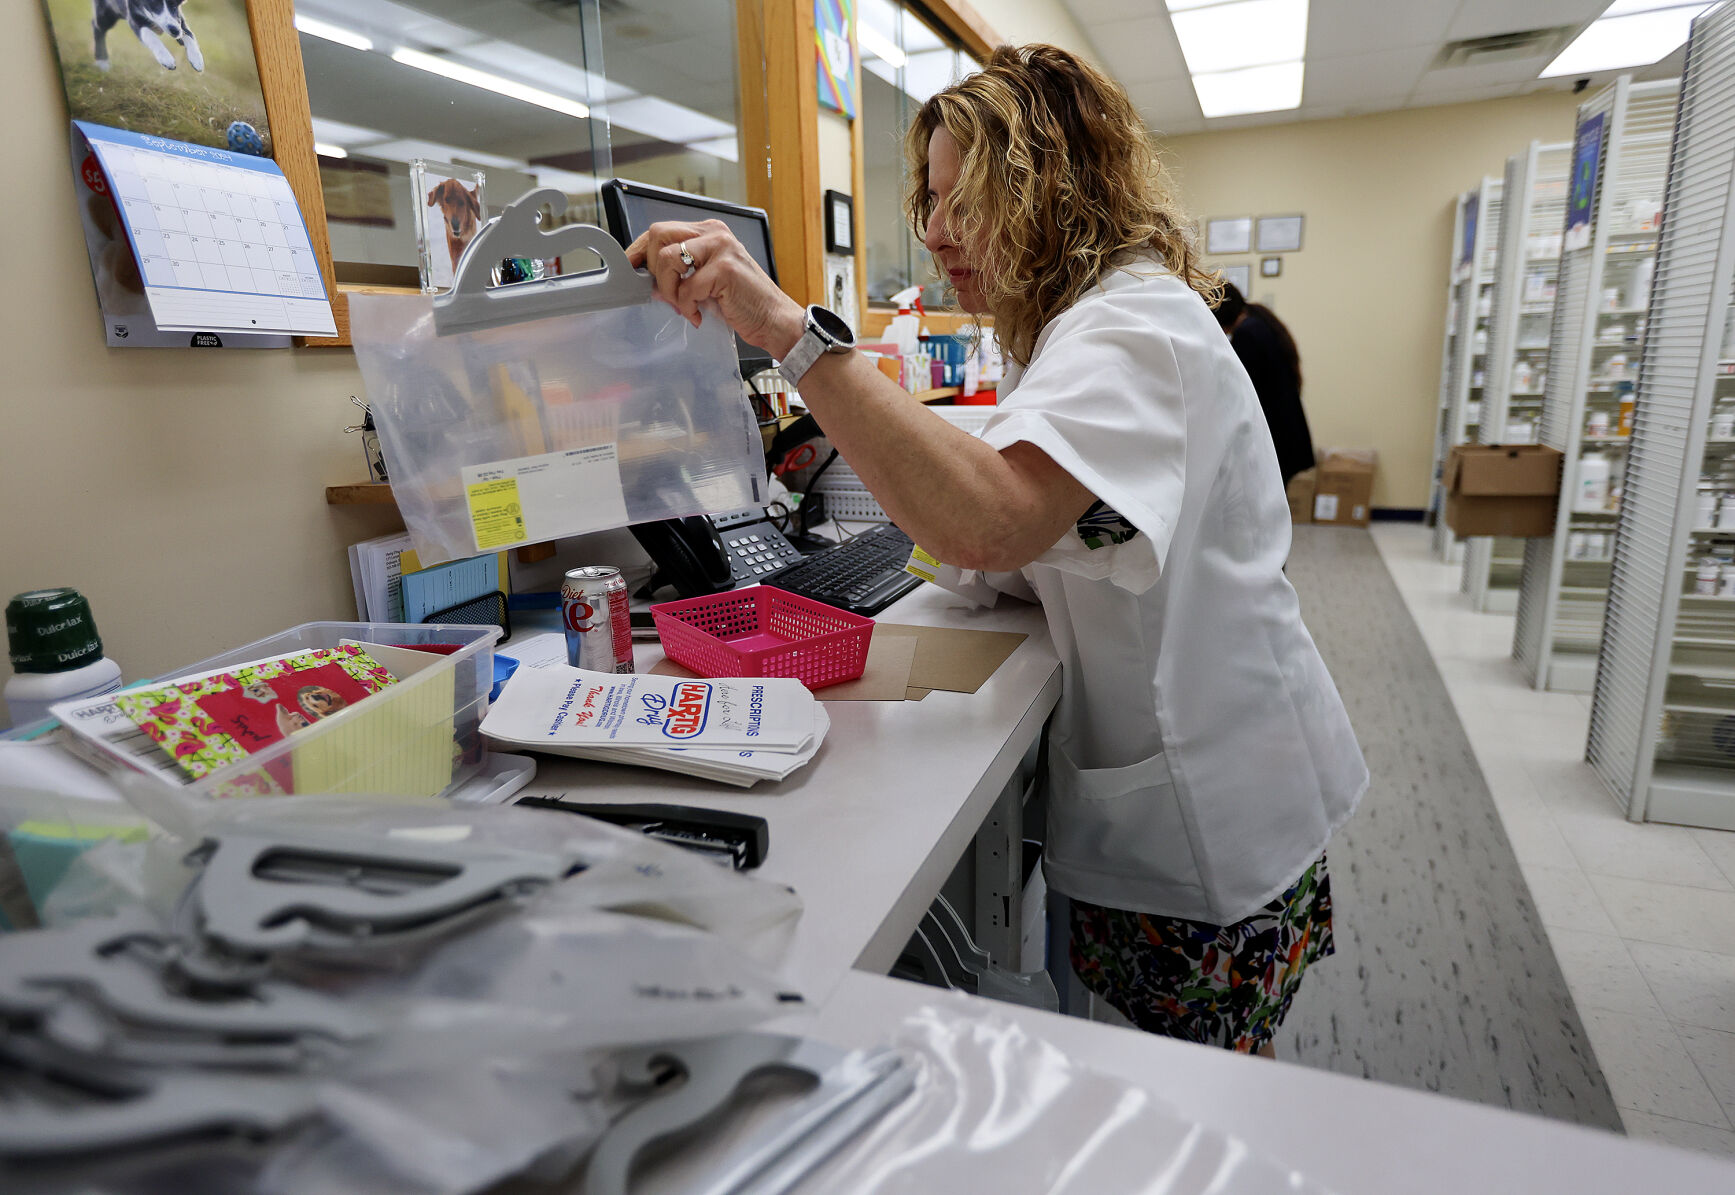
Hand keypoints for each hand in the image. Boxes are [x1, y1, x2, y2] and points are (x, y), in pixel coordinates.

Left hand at [625, 220, 805, 356]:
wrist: (773, 319)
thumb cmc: (742, 302)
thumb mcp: (706, 282)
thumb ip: (680, 274)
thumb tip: (649, 281)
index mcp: (709, 231)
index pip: (660, 230)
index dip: (639, 250)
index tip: (629, 269)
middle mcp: (714, 233)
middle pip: (657, 235)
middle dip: (654, 270)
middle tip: (668, 294)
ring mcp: (720, 248)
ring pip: (666, 259)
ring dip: (670, 290)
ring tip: (686, 306)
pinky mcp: (724, 268)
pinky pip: (685, 288)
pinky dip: (687, 307)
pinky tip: (699, 314)